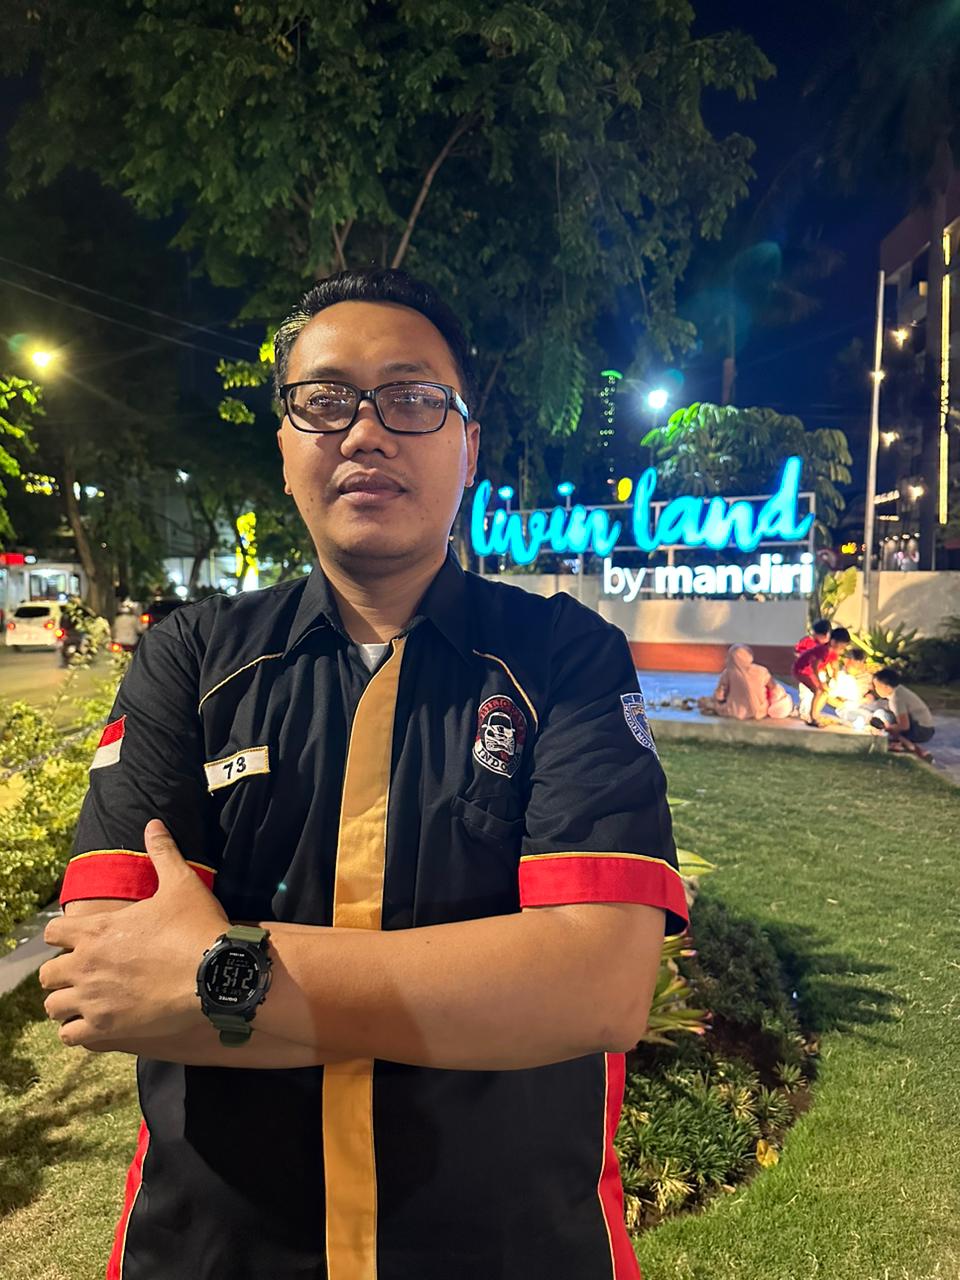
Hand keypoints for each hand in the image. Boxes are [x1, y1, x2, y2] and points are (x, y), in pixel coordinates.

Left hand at [40, 820, 227, 1048]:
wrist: (215, 973)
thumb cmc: (197, 927)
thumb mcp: (181, 883)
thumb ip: (162, 853)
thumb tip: (154, 823)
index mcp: (97, 929)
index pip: (52, 934)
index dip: (63, 936)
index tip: (81, 941)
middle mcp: (86, 964)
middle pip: (47, 974)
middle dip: (63, 973)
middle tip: (87, 974)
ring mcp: (93, 998)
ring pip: (53, 1007)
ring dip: (68, 1004)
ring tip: (89, 1002)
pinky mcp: (105, 1027)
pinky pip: (70, 1036)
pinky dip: (79, 1031)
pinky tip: (97, 1024)